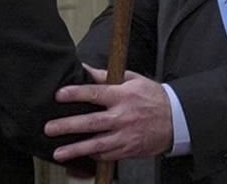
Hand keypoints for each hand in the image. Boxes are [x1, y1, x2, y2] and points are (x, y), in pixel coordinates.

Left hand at [45, 64, 173, 162]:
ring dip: (76, 149)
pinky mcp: (129, 150)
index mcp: (123, 96)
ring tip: (58, 153)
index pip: (95, 93)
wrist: (177, 119)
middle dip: (68, 126)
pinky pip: (107, 155)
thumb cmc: (153, 97)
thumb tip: (86, 70)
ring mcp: (125, 135)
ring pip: (97, 145)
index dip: (76, 93)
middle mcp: (122, 116)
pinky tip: (80, 157)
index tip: (59, 95)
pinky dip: (93, 156)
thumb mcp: (133, 79)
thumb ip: (107, 76)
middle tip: (50, 128)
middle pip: (91, 122)